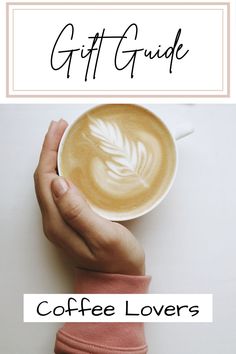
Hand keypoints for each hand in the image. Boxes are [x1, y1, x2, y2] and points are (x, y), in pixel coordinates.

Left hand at [34, 120, 144, 274]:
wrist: (119, 281)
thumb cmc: (117, 260)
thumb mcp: (103, 236)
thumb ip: (79, 211)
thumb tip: (58, 182)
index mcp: (57, 222)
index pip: (44, 178)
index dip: (48, 151)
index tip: (58, 129)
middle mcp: (53, 220)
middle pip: (43, 177)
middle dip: (49, 149)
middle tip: (62, 128)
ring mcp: (60, 220)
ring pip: (50, 181)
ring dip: (54, 158)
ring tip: (65, 139)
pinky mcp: (70, 219)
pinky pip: (60, 189)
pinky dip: (63, 170)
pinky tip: (73, 163)